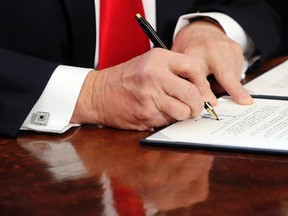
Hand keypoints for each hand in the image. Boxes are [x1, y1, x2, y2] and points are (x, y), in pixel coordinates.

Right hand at [71, 48, 215, 129]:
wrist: (98, 93)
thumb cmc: (127, 79)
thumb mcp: (150, 64)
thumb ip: (175, 73)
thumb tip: (204, 93)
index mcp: (158, 58)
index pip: (194, 68)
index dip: (203, 84)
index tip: (204, 93)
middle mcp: (154, 75)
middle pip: (192, 94)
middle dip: (200, 106)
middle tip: (197, 108)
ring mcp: (149, 96)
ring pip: (183, 112)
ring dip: (184, 115)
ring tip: (176, 111)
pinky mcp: (145, 114)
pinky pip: (168, 121)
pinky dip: (168, 120)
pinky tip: (157, 113)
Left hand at [172, 19, 252, 104]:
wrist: (201, 30)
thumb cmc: (189, 48)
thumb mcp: (181, 63)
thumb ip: (188, 80)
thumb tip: (201, 101)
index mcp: (195, 53)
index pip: (200, 74)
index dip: (204, 90)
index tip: (209, 102)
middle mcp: (213, 49)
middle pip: (225, 72)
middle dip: (234, 89)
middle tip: (244, 101)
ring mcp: (228, 49)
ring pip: (233, 76)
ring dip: (227, 86)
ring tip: (213, 80)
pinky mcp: (238, 50)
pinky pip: (237, 71)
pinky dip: (231, 79)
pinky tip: (220, 74)